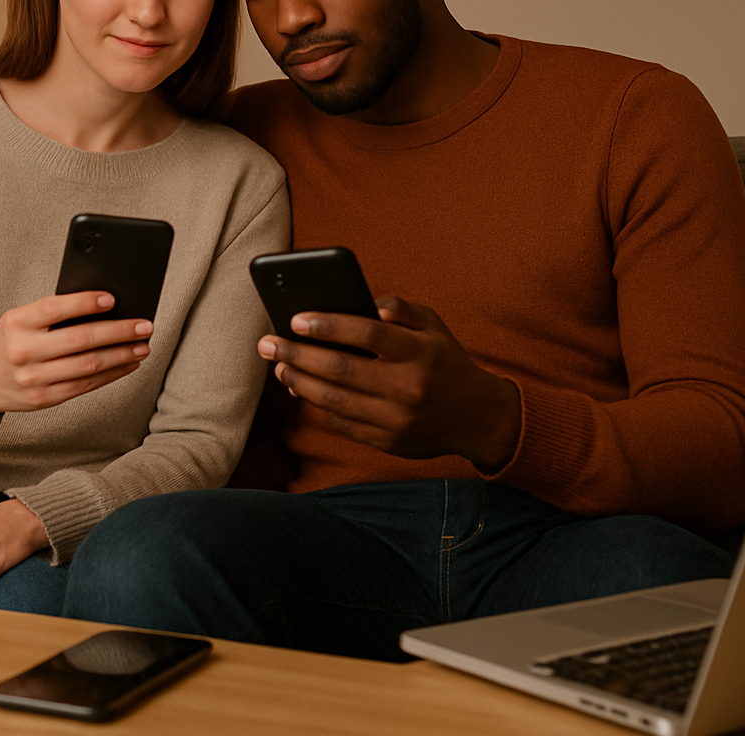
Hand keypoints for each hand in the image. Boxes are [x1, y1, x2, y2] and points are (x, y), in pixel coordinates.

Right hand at [0, 291, 152, 429]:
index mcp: (16, 323)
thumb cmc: (8, 342)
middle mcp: (23, 351)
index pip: (55, 309)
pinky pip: (85, 386)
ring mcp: (33, 379)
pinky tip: (127, 364)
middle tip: (145, 326)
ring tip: (143, 345)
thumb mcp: (18, 320)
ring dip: (121, 355)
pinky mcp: (44, 399)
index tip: (112, 298)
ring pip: (88, 366)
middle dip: (118, 332)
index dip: (85, 303)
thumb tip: (104, 308)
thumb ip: (52, 314)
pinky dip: (111, 374)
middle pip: (80, 340)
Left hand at [258, 296, 521, 471]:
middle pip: (341, 369)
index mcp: (420, 352)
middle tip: (267, 343)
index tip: (295, 319)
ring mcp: (397, 419)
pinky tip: (301, 387)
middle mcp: (408, 387)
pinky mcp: (387, 442)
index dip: (328, 326)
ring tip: (279, 365)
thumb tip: (367, 302)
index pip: (367, 334)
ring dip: (299, 382)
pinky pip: (342, 423)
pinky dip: (318, 405)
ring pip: (334, 400)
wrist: (477, 418)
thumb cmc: (446, 362)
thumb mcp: (435, 326)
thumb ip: (401, 308)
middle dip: (298, 354)